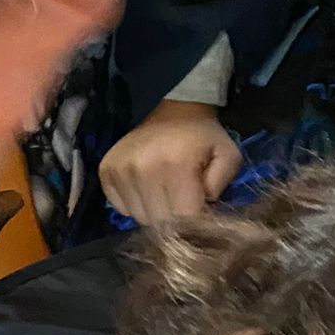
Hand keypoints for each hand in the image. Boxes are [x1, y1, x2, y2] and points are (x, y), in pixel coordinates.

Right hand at [98, 101, 241, 226]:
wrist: (174, 112)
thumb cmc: (203, 138)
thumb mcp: (228, 157)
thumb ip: (220, 187)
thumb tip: (200, 210)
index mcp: (176, 164)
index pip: (183, 217)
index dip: (194, 220)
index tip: (197, 207)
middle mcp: (143, 168)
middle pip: (159, 222)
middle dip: (174, 218)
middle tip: (181, 200)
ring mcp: (121, 170)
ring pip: (139, 218)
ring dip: (154, 212)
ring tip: (163, 192)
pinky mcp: (106, 172)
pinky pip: (121, 209)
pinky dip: (135, 205)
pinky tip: (146, 188)